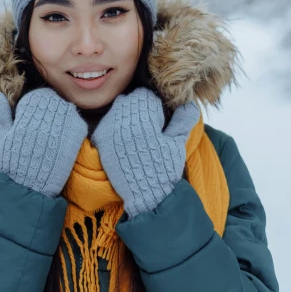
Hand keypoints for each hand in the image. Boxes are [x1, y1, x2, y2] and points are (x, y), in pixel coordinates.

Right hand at [0, 87, 87, 197]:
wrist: (30, 187)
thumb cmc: (13, 163)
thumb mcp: (2, 138)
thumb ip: (2, 115)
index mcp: (27, 114)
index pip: (37, 97)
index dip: (35, 106)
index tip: (32, 117)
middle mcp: (46, 117)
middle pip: (53, 102)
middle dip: (49, 110)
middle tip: (44, 127)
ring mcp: (63, 126)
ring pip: (66, 110)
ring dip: (61, 117)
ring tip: (53, 134)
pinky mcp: (75, 137)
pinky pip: (78, 123)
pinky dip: (73, 127)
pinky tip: (64, 139)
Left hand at [90, 87, 199, 217]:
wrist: (144, 196)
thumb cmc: (164, 169)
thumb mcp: (177, 143)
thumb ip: (183, 120)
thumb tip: (189, 104)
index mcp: (144, 114)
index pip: (147, 95)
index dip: (155, 106)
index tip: (159, 120)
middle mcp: (124, 117)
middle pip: (130, 100)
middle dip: (139, 109)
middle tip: (148, 129)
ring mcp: (110, 128)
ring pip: (117, 110)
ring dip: (126, 117)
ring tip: (137, 137)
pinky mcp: (101, 140)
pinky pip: (106, 124)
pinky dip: (114, 128)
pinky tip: (124, 143)